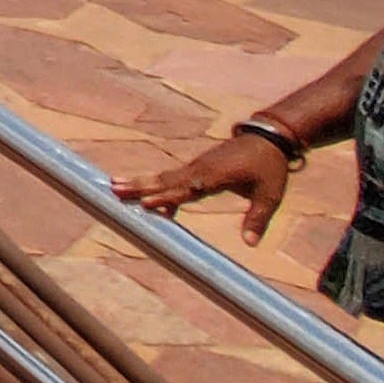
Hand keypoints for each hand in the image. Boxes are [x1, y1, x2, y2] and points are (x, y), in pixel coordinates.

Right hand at [115, 135, 296, 243]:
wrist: (267, 138)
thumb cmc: (269, 168)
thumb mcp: (270, 195)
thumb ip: (258, 219)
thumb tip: (251, 244)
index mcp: (215, 175)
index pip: (187, 188)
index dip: (167, 197)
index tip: (146, 204)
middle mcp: (200, 169)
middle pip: (166, 180)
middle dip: (140, 186)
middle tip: (114, 189)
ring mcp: (197, 167)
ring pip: (165, 177)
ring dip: (140, 182)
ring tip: (113, 185)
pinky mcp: (197, 168)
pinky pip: (173, 178)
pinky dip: (156, 185)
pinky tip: (146, 196)